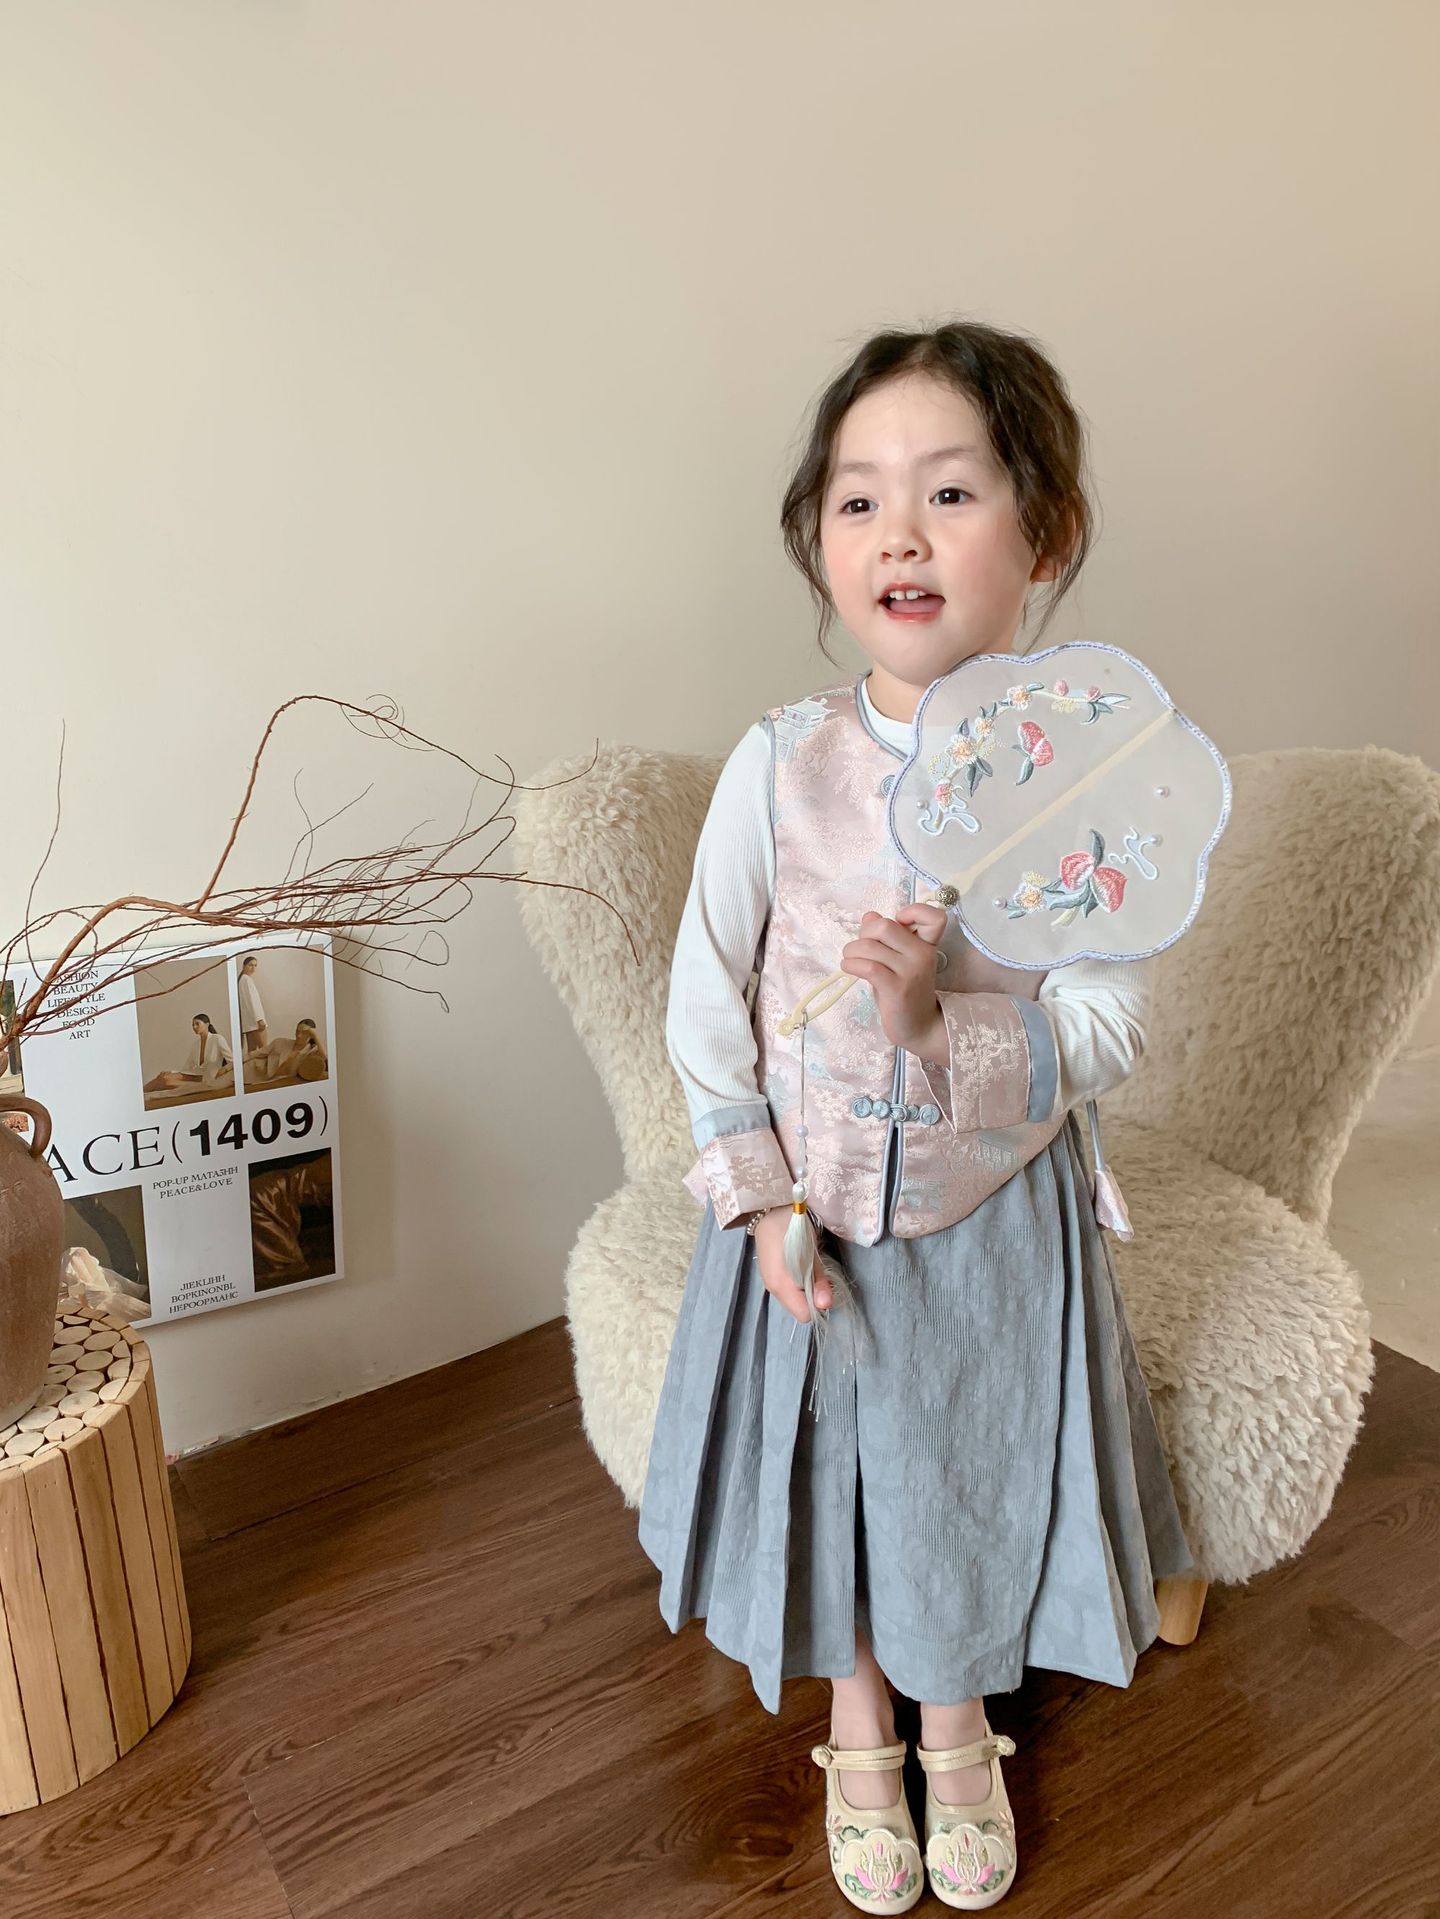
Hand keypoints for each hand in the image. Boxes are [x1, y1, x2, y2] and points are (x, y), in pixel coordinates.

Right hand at [750, 1206, 831, 1322]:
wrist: (769, 1208)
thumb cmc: (793, 1227)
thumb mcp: (811, 1253)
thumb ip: (818, 1281)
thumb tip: (826, 1306)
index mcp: (781, 1284)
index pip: (804, 1315)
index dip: (818, 1305)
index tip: (824, 1287)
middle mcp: (772, 1288)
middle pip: (798, 1309)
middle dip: (812, 1299)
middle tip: (817, 1274)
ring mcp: (768, 1282)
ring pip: (793, 1300)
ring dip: (804, 1290)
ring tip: (808, 1267)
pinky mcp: (769, 1275)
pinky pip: (787, 1290)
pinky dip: (796, 1284)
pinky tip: (798, 1266)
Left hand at [839, 903, 948, 1053]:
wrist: (919, 1028)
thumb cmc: (905, 992)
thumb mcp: (898, 961)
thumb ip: (887, 938)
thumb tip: (869, 916)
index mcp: (927, 944)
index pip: (934, 916)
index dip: (913, 911)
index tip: (898, 923)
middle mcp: (922, 954)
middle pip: (885, 926)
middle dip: (864, 934)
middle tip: (862, 949)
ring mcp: (911, 971)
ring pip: (870, 946)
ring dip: (851, 951)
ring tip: (850, 961)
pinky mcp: (897, 988)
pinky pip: (867, 966)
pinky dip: (851, 964)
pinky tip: (849, 968)